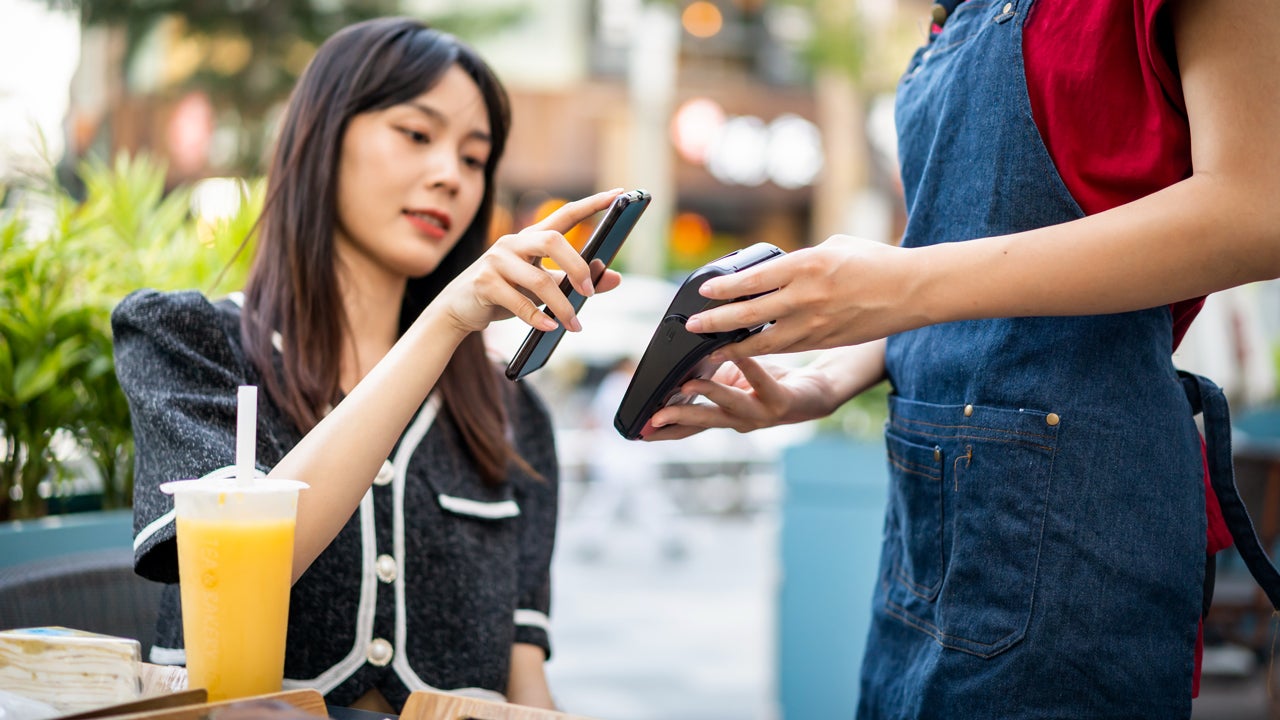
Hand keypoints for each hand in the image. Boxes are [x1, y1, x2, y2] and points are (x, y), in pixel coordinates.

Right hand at [436, 189, 624, 333]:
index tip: (619, 195)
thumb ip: (576, 281)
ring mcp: (496, 260)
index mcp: (531, 237)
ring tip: (574, 325)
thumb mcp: (545, 287)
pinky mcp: (484, 282)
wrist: (460, 309)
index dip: (592, 204)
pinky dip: (538, 318)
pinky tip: (550, 328)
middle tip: (589, 292)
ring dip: (562, 306)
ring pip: (538, 279)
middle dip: (576, 267)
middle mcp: (514, 242)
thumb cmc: (506, 293)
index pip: (565, 214)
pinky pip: (518, 301)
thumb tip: (615, 278)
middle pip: (553, 240)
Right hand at [643, 357, 839, 440]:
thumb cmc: (767, 384)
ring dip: (707, 396)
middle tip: (654, 418)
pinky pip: (761, 381)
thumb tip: (677, 370)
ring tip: (688, 386)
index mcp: (724, 417)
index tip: (640, 431)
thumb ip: (707, 380)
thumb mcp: (731, 382)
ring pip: (729, 406)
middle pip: (703, 422)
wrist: (815, 392)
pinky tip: (735, 351)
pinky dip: (747, 365)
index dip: (664, 431)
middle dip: (677, 420)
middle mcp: (740, 421)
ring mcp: (760, 415)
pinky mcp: (780, 401)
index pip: (688, 427)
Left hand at [682, 235, 924, 359]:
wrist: (911, 290)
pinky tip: (745, 353)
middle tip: (694, 327)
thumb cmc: (874, 261)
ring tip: (710, 351)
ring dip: (734, 348)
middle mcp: (807, 296)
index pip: (755, 279)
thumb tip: (773, 270)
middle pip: (751, 315)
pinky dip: (762, 352)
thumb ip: (800, 259)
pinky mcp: (825, 340)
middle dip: (717, 322)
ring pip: (765, 342)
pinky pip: (786, 349)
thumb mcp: (833, 246)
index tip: (704, 292)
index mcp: (807, 265)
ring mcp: (816, 323)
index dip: (725, 288)